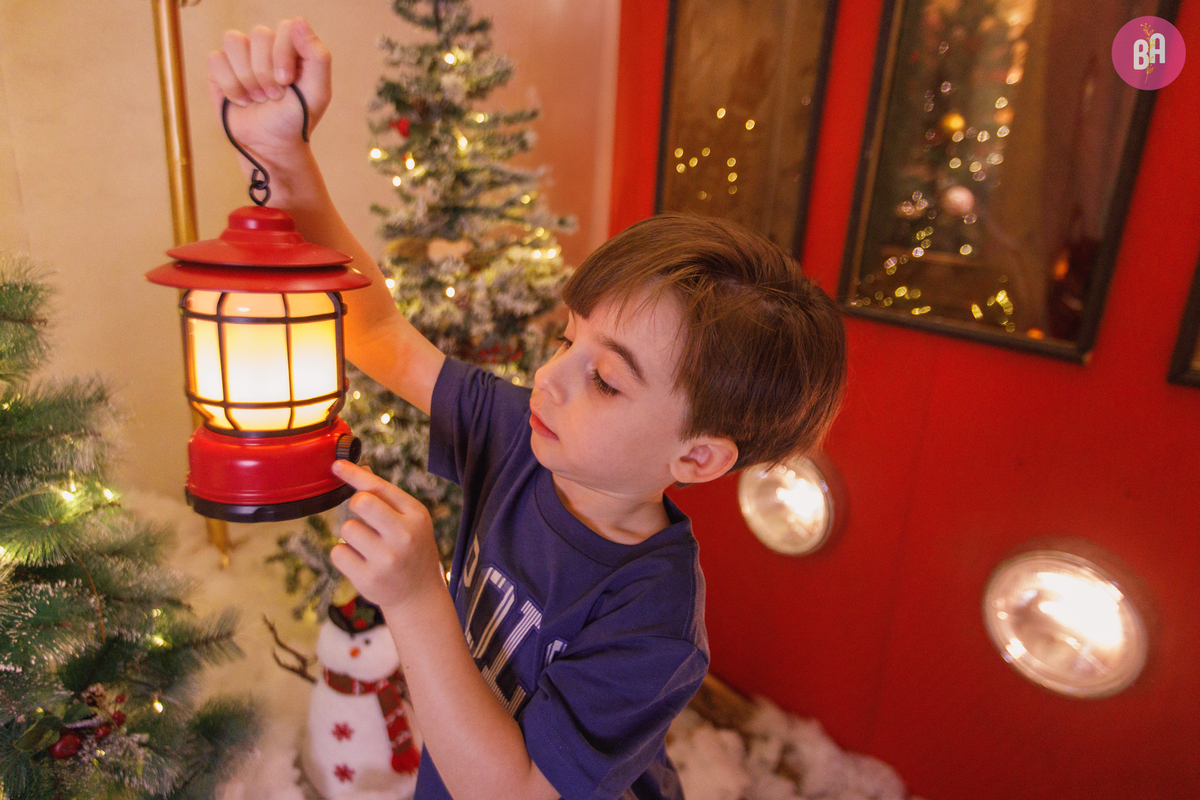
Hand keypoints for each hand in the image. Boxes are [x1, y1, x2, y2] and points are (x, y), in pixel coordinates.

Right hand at [206, 18, 331, 164]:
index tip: (287, 82)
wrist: (271, 144)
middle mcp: (266, 46)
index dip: (283, 53)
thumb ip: (318, 56)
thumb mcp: (317, 92)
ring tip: (258, 98)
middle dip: (266, 71)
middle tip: (274, 96)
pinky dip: (230, 85)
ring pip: (234, 41)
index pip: (285, 28)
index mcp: (292, 47)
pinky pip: (215, 59)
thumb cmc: (296, 117)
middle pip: (260, 34)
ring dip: (247, 77)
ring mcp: (241, 56)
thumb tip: (298, 21)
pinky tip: (241, 100)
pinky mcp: (220, 69)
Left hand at [330, 460, 443, 612]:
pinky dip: (344, 555)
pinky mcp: (368, 580)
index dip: (354, 474)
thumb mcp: (410, 520)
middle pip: (361, 502)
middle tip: (365, 517)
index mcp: (416, 515)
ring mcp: (386, 560)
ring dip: (352, 535)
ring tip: (369, 547)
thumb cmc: (411, 548)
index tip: (336, 465)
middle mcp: (404, 536)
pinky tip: (362, 562)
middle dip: (355, 505)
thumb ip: (386, 496)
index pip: (379, 487)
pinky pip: (337, 552)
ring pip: (346, 528)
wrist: (419, 594)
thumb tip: (359, 470)